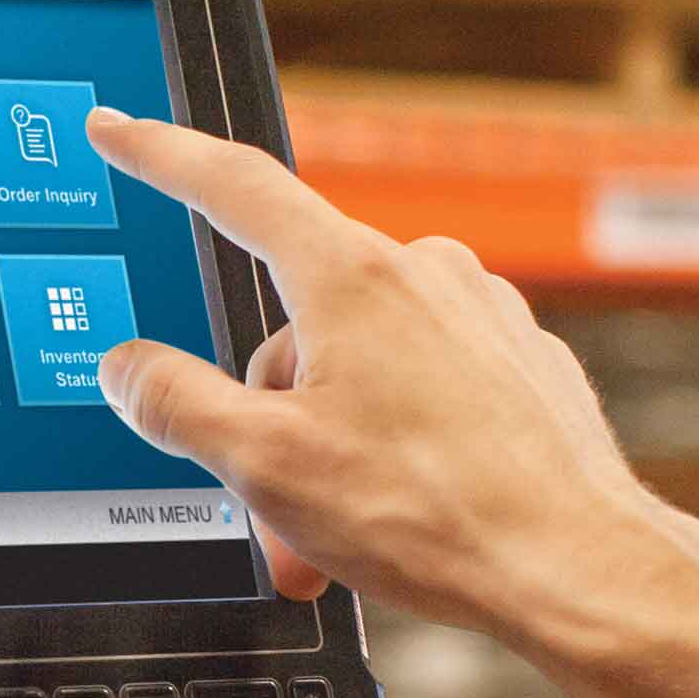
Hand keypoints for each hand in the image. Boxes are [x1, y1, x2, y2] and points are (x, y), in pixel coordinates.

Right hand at [87, 109, 693, 640]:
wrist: (579, 567)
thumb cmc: (438, 516)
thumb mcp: (265, 466)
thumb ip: (176, 404)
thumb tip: (127, 368)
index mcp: (352, 278)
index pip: (233, 187)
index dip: (160, 155)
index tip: (119, 130)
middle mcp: (424, 275)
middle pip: (293, 323)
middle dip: (267, 417)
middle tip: (271, 508)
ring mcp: (482, 315)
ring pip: (359, 365)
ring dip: (331, 443)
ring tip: (348, 529)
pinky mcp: (522, 362)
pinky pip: (426, 387)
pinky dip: (397, 445)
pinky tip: (410, 509)